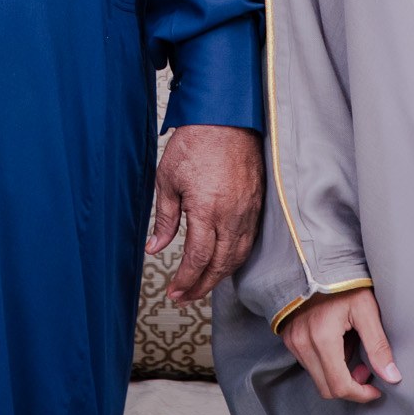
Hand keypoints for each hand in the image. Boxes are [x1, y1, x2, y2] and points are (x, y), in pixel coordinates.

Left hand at [145, 123, 262, 300]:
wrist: (226, 117)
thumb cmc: (196, 141)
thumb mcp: (168, 180)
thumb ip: (164, 218)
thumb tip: (155, 247)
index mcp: (208, 211)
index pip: (198, 259)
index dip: (186, 281)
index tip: (174, 291)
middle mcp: (232, 215)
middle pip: (220, 265)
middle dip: (201, 286)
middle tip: (185, 297)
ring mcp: (248, 210)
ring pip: (238, 256)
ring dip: (219, 276)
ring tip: (201, 284)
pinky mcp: (258, 203)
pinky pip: (249, 240)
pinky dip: (236, 258)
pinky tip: (224, 261)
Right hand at [280, 286, 401, 401]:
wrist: (317, 261)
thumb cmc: (344, 282)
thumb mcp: (367, 309)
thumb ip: (378, 346)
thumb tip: (392, 377)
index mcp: (322, 337)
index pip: (339, 386)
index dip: (361, 394)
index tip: (376, 389)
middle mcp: (302, 343)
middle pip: (326, 388)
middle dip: (351, 386)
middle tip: (367, 369)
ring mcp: (293, 341)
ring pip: (317, 378)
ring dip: (338, 375)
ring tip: (354, 351)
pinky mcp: (289, 338)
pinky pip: (308, 364)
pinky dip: (326, 363)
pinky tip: (339, 345)